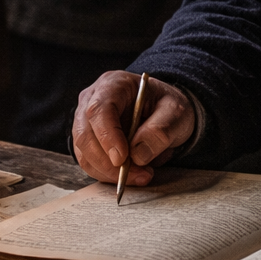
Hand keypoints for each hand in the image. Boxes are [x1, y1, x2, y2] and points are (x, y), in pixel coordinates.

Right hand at [72, 71, 196, 185]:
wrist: (164, 112)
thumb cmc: (167, 106)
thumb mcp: (176, 112)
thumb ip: (161, 130)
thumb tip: (137, 155)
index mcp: (114, 84)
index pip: (99, 109)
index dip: (107, 136)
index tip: (122, 159)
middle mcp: (92, 99)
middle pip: (85, 134)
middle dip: (108, 162)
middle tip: (138, 175)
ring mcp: (86, 121)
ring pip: (84, 153)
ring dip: (109, 172)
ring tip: (140, 175)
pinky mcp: (87, 141)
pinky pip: (89, 163)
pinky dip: (107, 175)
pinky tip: (130, 174)